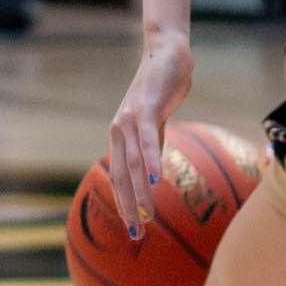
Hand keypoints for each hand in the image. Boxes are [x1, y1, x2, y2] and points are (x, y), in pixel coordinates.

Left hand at [105, 31, 193, 237]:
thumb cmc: (163, 86)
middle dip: (127, 206)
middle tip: (135, 232)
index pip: (119, 176)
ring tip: (147, 216)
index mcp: (120, 136)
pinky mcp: (146, 108)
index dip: (123, 201)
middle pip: (121, 175)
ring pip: (133, 163)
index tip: (132, 226)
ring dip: (139, 192)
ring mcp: (130, 119)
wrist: (166, 52)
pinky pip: (147, 140)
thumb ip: (152, 145)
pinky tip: (156, 180)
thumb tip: (153, 173)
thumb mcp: (157, 122)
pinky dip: (151, 161)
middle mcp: (119, 130)